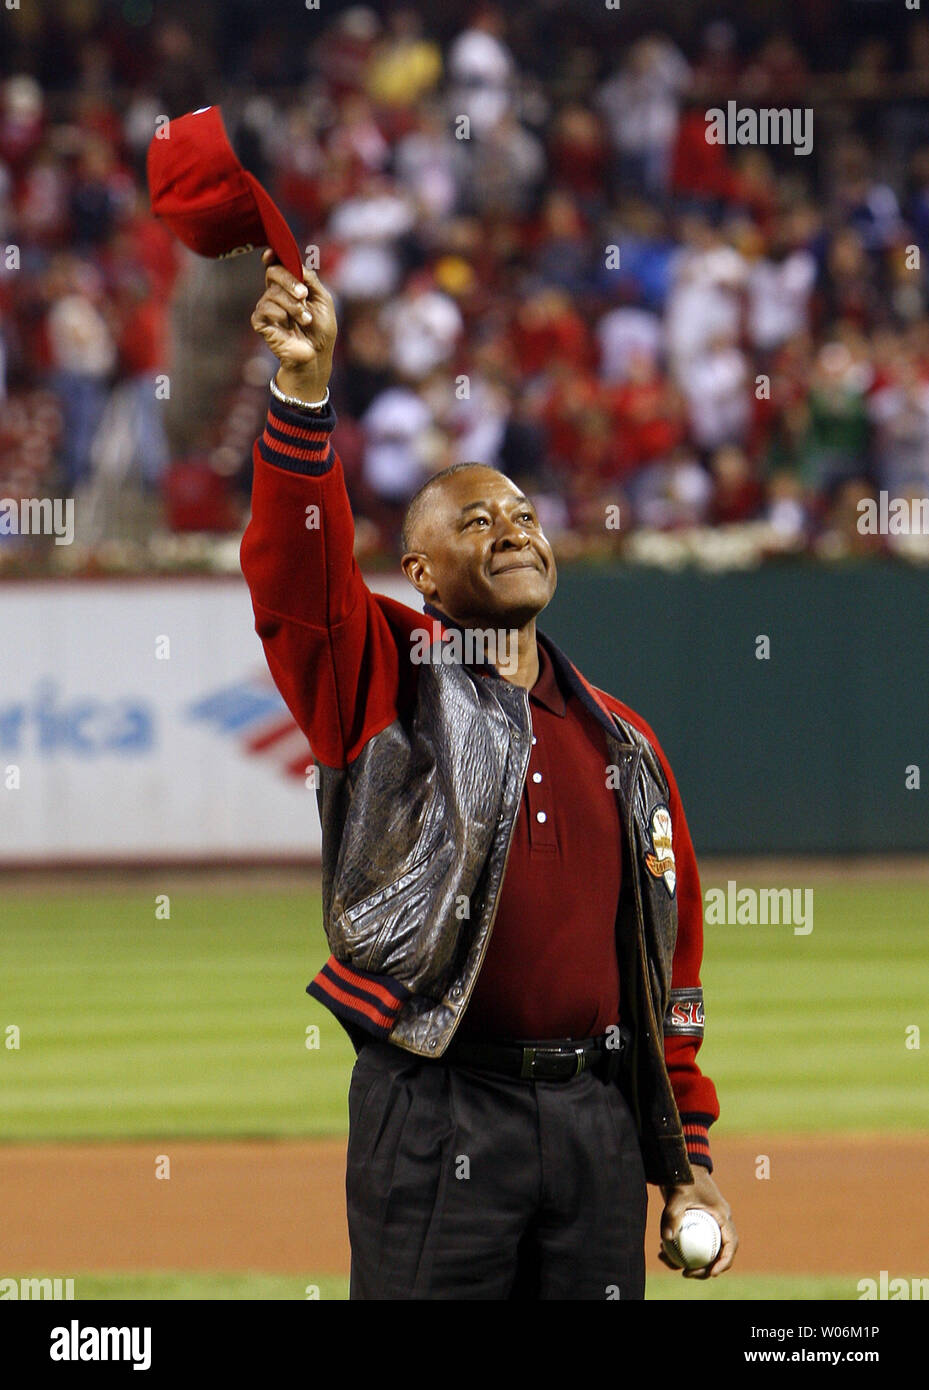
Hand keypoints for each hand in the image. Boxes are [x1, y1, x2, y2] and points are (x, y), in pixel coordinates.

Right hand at [250, 248, 336, 402]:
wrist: (317, 356)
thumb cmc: (321, 330)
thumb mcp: (323, 300)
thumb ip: (311, 280)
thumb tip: (297, 265)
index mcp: (290, 286)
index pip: (277, 264)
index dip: (273, 256)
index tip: (272, 253)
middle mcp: (276, 293)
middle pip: (273, 273)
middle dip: (289, 280)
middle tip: (303, 294)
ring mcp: (267, 307)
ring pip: (273, 293)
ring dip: (293, 305)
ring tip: (305, 320)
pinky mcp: (260, 322)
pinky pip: (265, 308)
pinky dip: (280, 315)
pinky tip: (289, 326)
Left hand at [658, 1167, 737, 1277]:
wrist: (678, 1164)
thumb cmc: (682, 1176)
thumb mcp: (677, 1193)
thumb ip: (672, 1214)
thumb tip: (666, 1239)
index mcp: (722, 1215)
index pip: (731, 1243)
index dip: (725, 1261)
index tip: (711, 1273)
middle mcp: (717, 1222)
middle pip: (718, 1252)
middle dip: (705, 1268)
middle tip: (686, 1273)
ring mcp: (707, 1224)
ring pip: (704, 1251)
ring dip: (689, 1261)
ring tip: (669, 1263)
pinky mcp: (695, 1225)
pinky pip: (692, 1244)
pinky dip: (681, 1250)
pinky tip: (663, 1251)